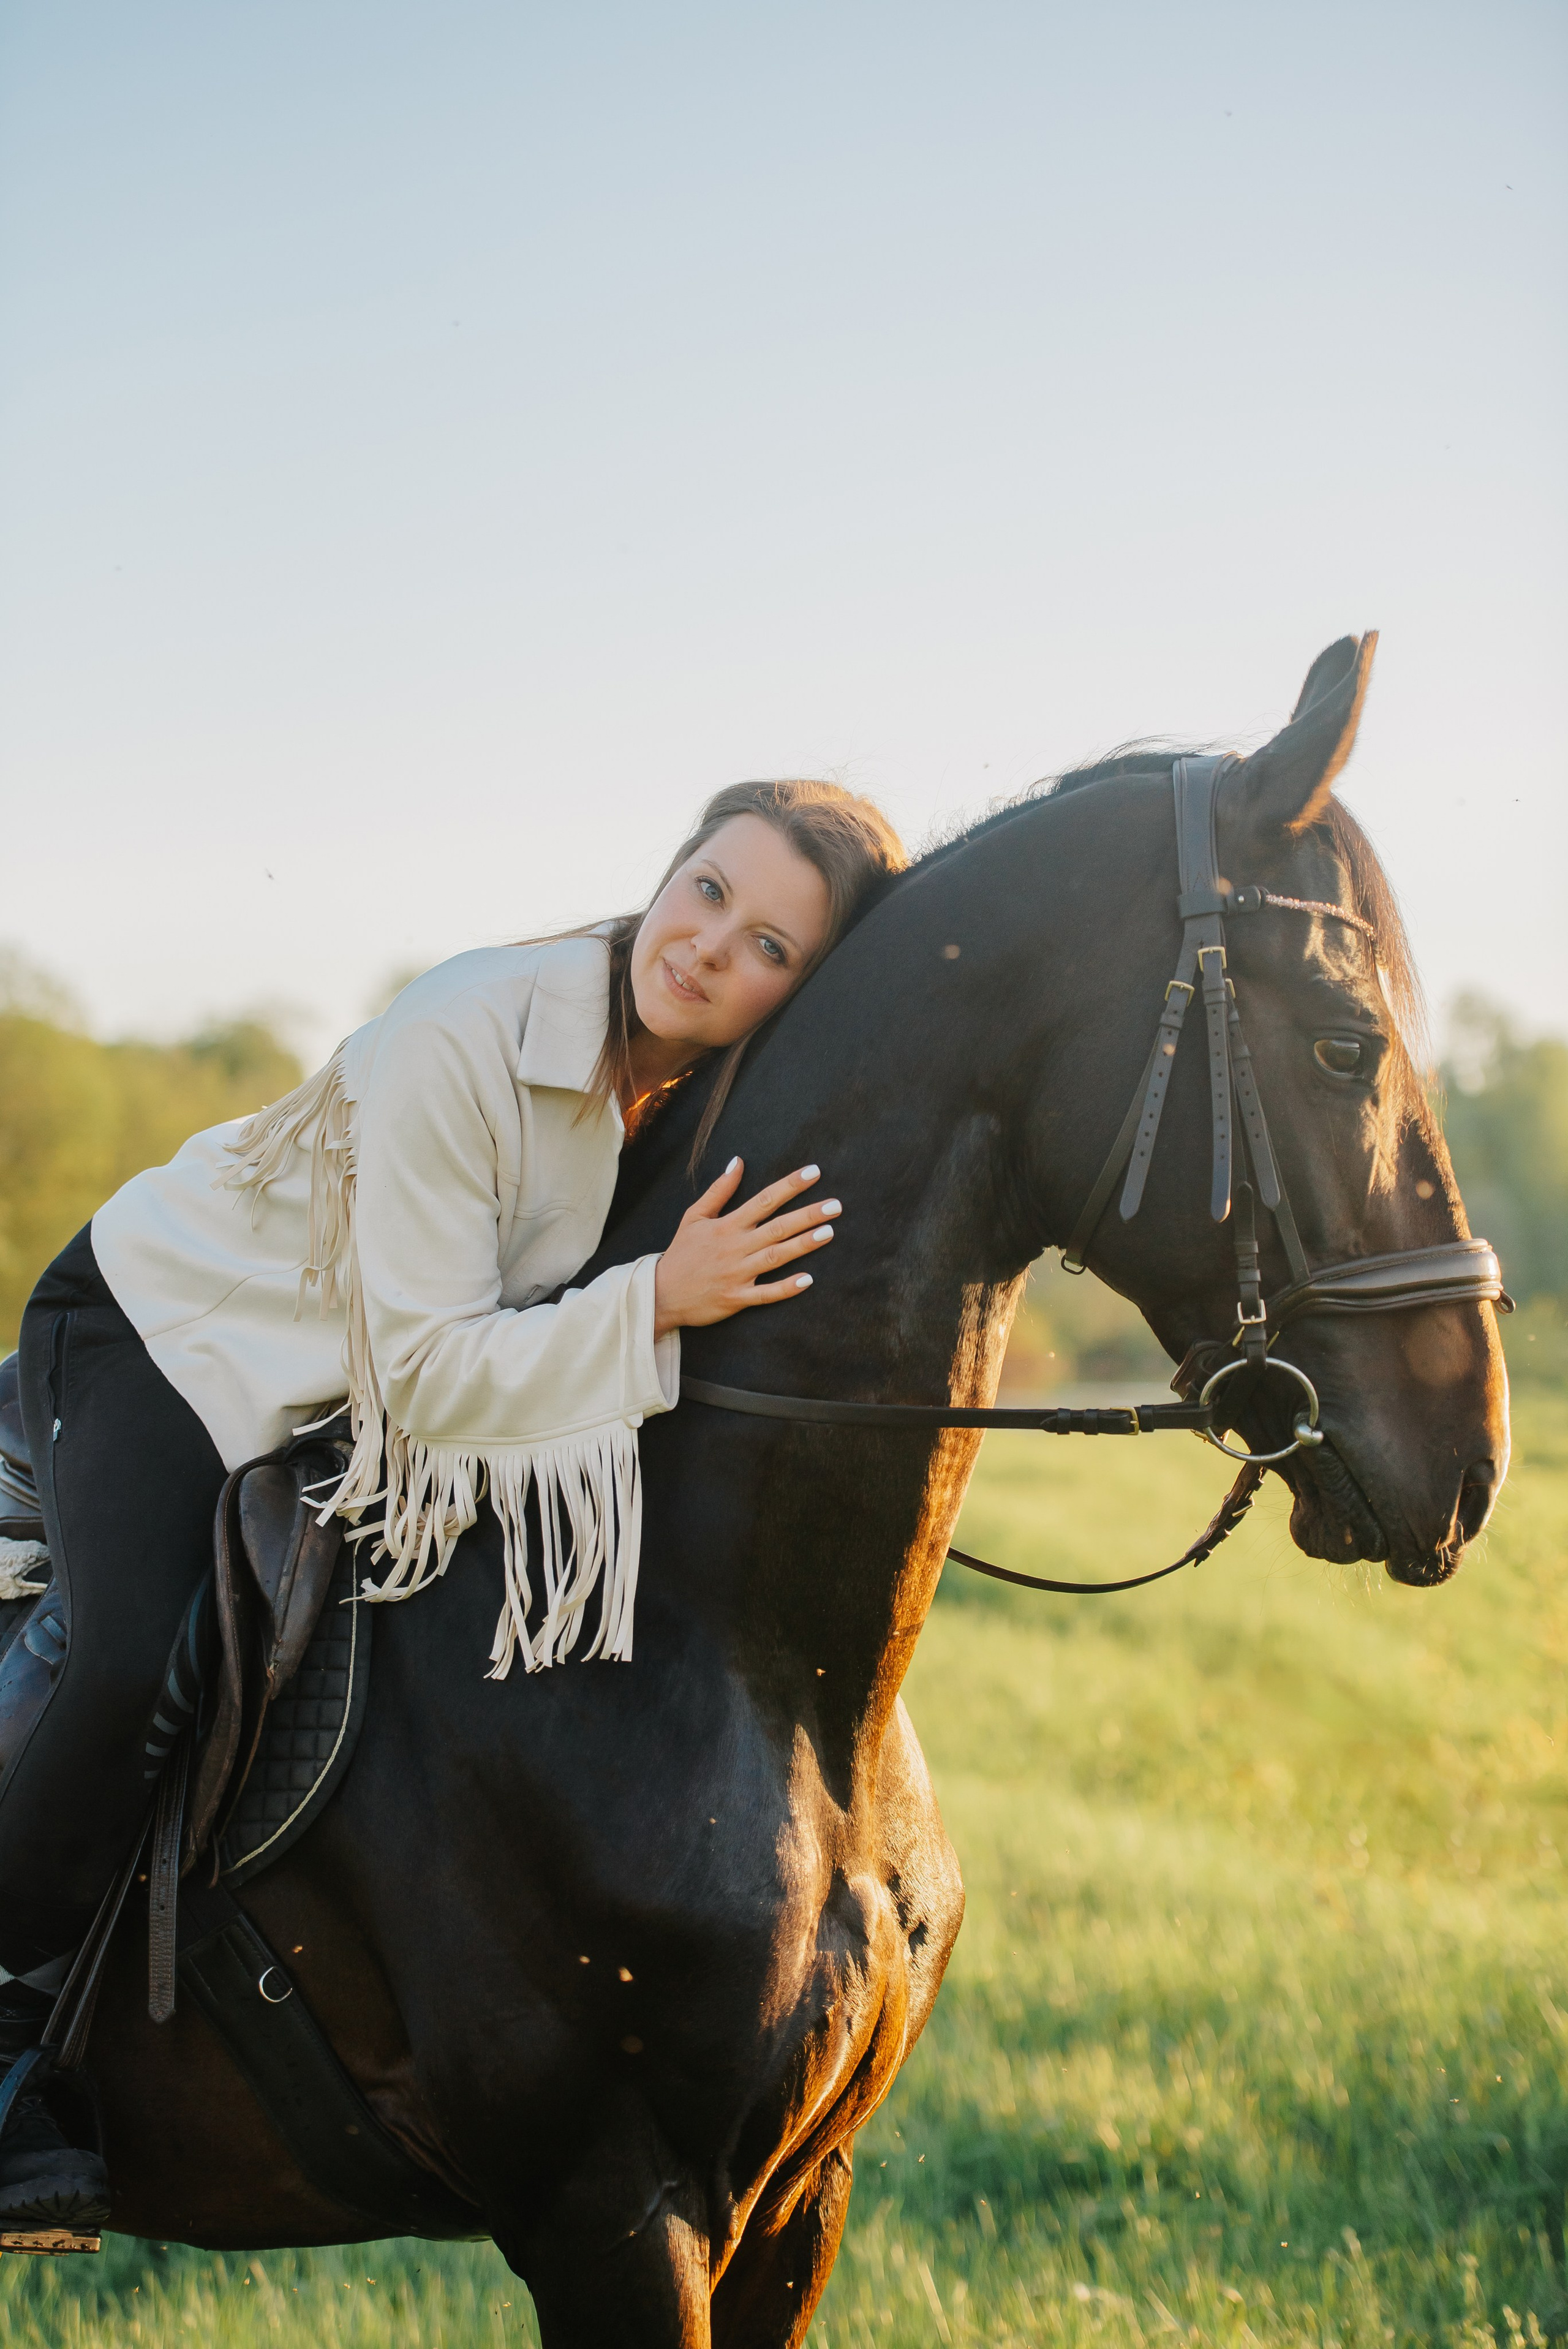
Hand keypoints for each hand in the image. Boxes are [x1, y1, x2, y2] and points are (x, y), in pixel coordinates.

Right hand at [653, 1159, 839, 1337]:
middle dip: (807, 1215)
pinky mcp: (736, 1298)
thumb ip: (718, 1190)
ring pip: (775, 1257)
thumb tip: (737, 1162)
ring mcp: (737, 1273)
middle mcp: (735, 1247)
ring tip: (829, 1232)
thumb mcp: (694, 1216)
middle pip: (777, 1227)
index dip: (790, 1186)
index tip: (814, 1172)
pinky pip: (765, 1294)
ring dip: (803, 1245)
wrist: (660, 1292)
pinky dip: (785, 1288)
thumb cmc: (681, 1253)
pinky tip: (808, 1280)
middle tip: (835, 1205)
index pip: (764, 1200)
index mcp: (727, 1226)